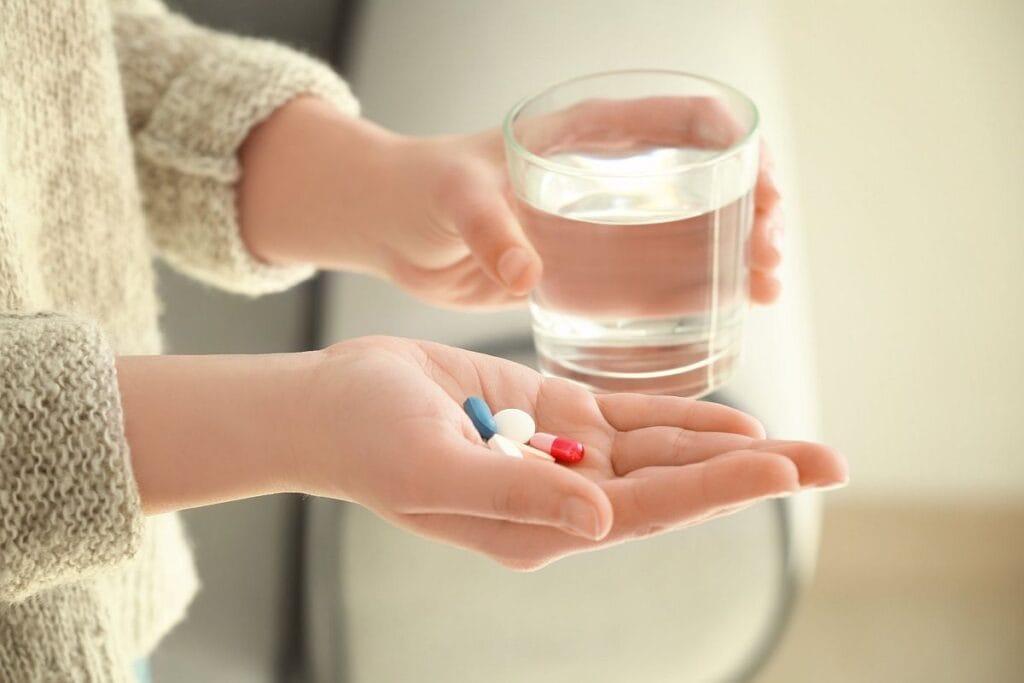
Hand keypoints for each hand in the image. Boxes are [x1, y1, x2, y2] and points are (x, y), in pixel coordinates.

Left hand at [238, 96, 783, 309]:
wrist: (395, 227)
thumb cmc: (421, 190)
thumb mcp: (454, 200)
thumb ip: (488, 230)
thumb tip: (528, 272)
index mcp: (587, 134)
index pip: (684, 121)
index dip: (738, 147)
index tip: (763, 187)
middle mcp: (608, 176)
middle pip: (706, 182)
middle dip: (754, 212)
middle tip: (770, 258)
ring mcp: (603, 225)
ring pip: (691, 233)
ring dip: (736, 256)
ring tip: (765, 290)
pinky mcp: (588, 269)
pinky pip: (654, 279)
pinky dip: (694, 293)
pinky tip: (728, 314)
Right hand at [297, 336, 846, 569]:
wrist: (334, 405)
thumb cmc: (368, 440)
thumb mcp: (433, 468)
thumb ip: (516, 496)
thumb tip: (601, 520)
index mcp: (538, 526)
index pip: (645, 512)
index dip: (713, 489)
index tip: (779, 469)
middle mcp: (561, 499)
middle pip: (672, 487)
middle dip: (749, 472)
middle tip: (830, 462)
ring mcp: (559, 458)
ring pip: (660, 453)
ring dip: (727, 444)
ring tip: (800, 445)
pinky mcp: (550, 417)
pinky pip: (629, 420)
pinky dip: (680, 416)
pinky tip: (727, 415)